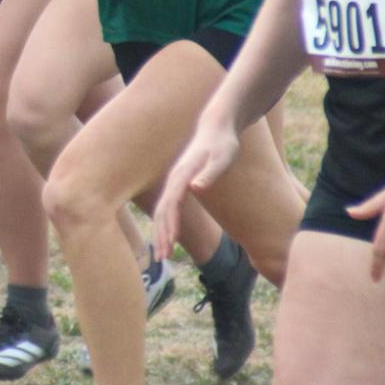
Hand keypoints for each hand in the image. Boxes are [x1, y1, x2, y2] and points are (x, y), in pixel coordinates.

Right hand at [152, 118, 241, 261]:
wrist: (217, 127)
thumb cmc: (223, 144)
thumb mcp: (222, 157)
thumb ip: (210, 174)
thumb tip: (194, 189)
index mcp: (182, 175)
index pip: (171, 204)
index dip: (170, 225)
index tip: (169, 245)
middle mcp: (175, 178)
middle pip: (163, 210)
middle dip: (161, 235)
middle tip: (162, 258)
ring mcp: (176, 180)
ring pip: (163, 210)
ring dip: (161, 232)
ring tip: (163, 254)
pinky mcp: (181, 182)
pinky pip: (169, 206)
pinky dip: (166, 222)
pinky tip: (170, 235)